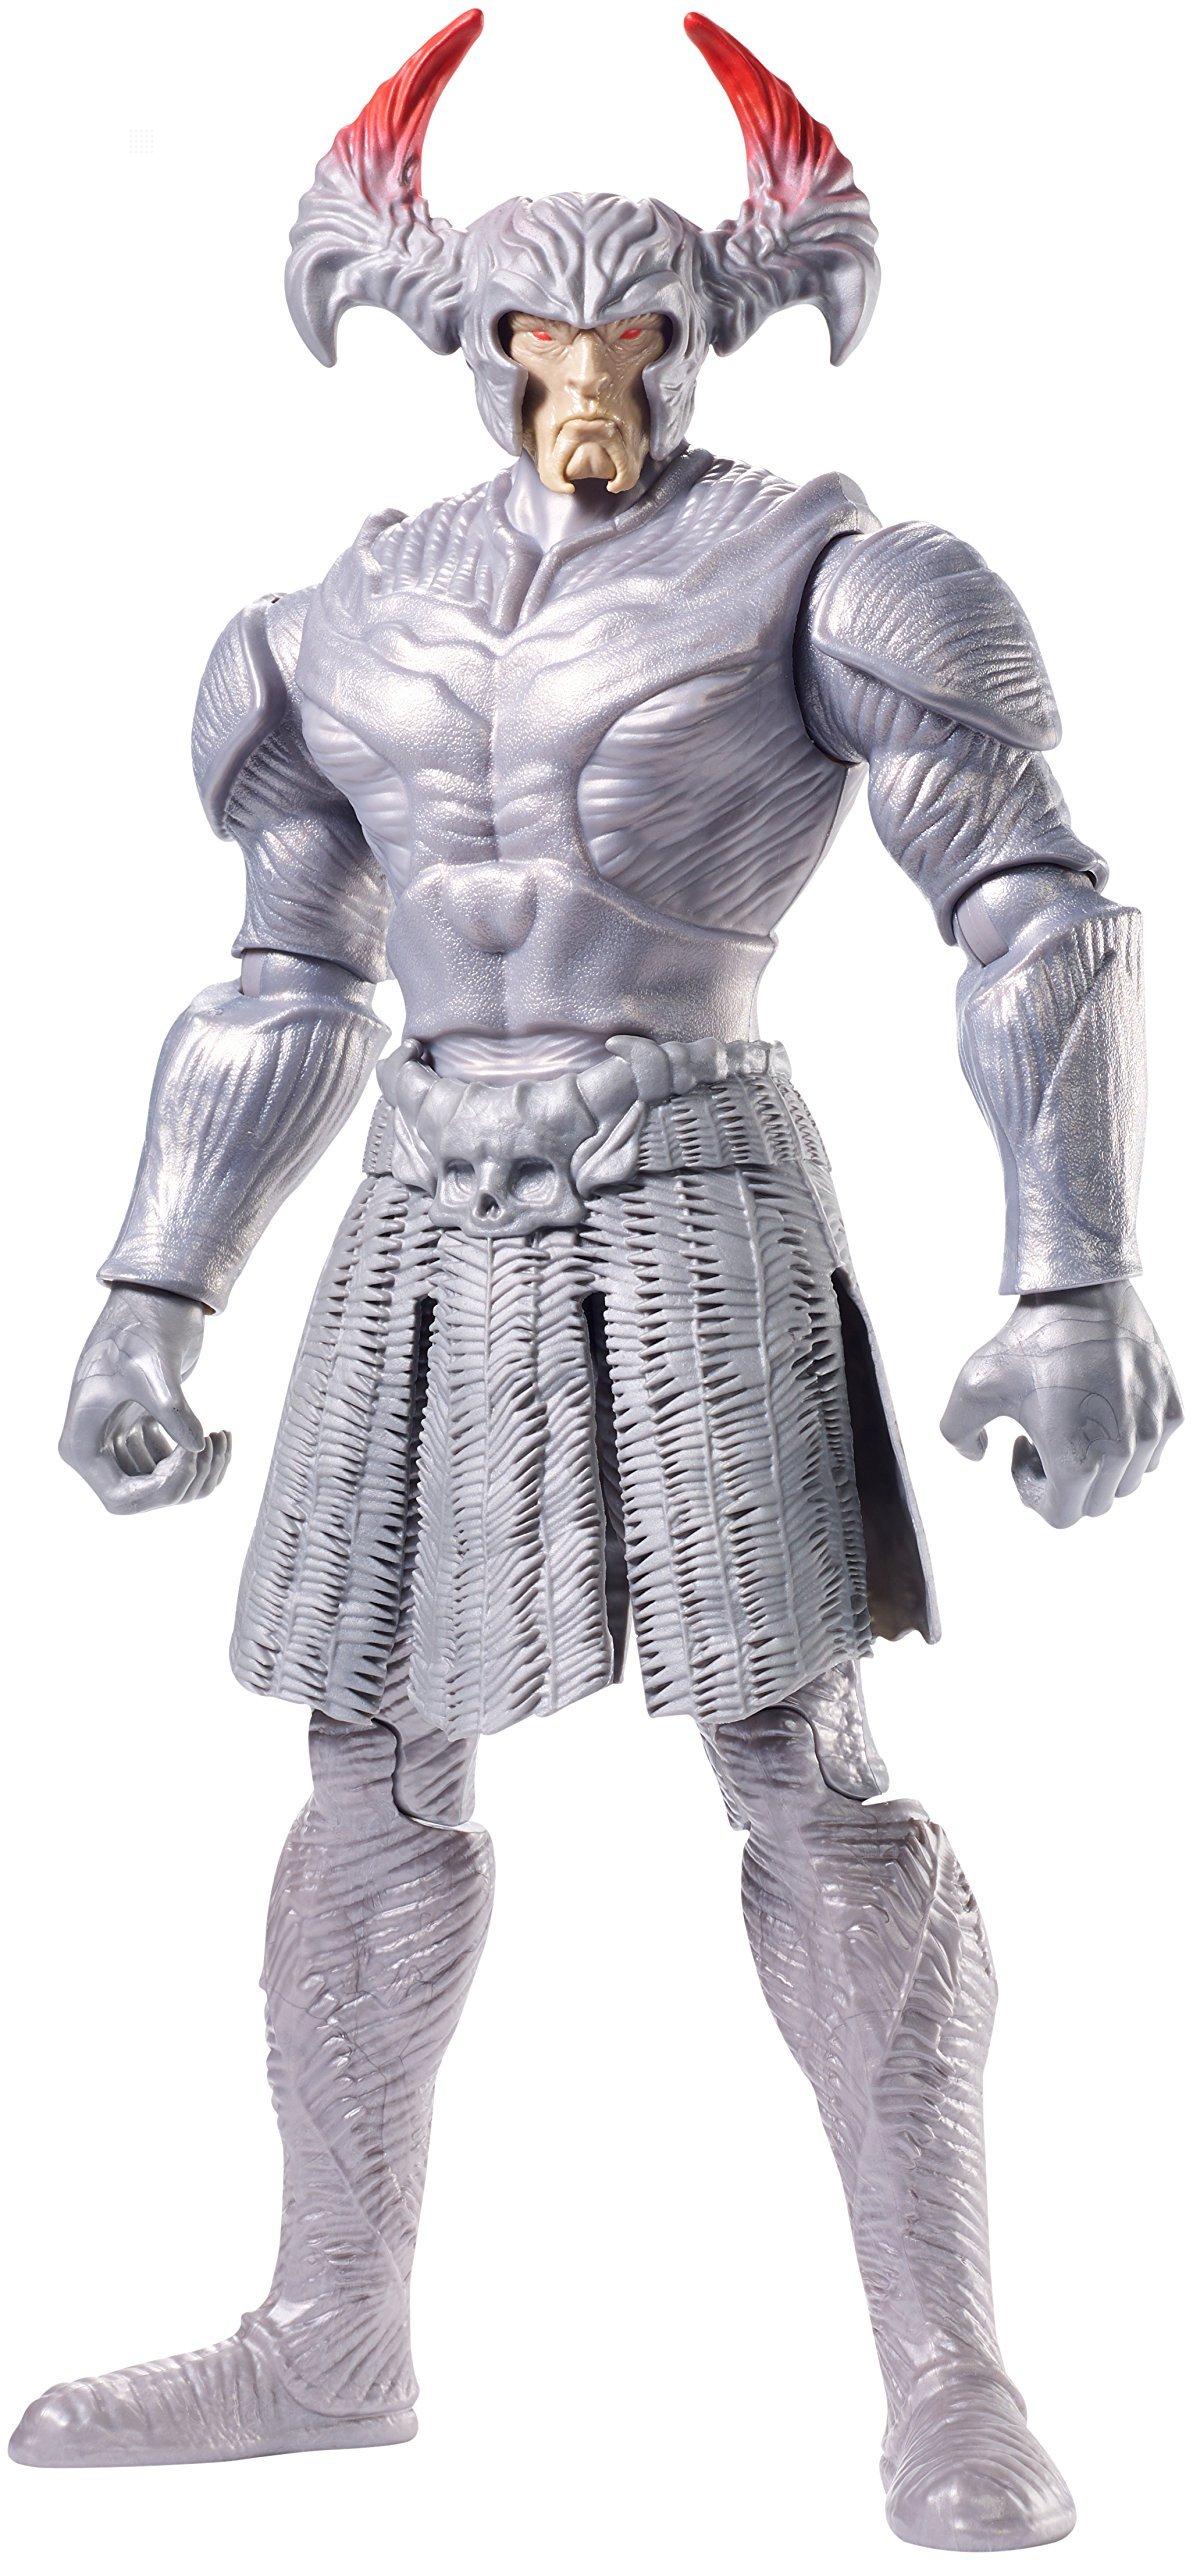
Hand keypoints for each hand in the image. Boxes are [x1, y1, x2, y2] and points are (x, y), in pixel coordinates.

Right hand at [60, 1286, 230, 1514]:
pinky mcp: (144, 1429)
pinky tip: (220, 1434)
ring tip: (221, 1438)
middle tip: (212, 1444)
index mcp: (82, 1443)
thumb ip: (173, 1410)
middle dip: (186, 1480)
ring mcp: (120, 1440)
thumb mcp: (153, 1369)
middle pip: (146, 1498)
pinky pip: (172, 1465)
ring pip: (164, 1485)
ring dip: (199, 1472)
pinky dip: (200, 1458)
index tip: (191, 1456)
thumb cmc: (141, 1328)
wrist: (154, 1298)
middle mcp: (96, 1448)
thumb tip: (196, 1448)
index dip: (162, 1490)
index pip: (121, 1499)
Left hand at [940, 1281, 1181, 1527]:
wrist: (1082, 1289)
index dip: (1033, 1493)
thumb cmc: (1027, 1339)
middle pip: (1094, 1504)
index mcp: (1076, 1461)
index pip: (1062, 1516)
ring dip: (1099, 1467)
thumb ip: (956, 1433)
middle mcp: (1122, 1453)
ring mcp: (1152, 1432)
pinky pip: (1153, 1451)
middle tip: (1043, 1438)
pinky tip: (1103, 1410)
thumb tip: (977, 1454)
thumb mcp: (972, 1385)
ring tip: (1074, 1424)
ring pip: (1128, 1481)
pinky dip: (1130, 1445)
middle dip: (1064, 1481)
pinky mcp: (1173, 1409)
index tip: (1022, 1452)